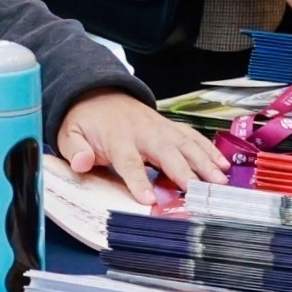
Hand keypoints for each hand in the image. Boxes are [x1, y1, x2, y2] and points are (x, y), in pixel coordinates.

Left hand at [56, 90, 225, 202]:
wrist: (98, 92)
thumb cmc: (86, 120)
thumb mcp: (69, 133)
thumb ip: (75, 150)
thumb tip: (83, 162)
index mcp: (117, 137)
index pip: (129, 161)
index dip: (139, 180)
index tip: (149, 200)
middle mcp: (143, 131)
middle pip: (166, 152)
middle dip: (184, 171)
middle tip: (199, 191)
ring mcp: (160, 127)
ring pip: (185, 143)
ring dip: (204, 161)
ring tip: (220, 181)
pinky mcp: (169, 127)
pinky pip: (192, 137)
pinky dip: (209, 150)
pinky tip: (223, 165)